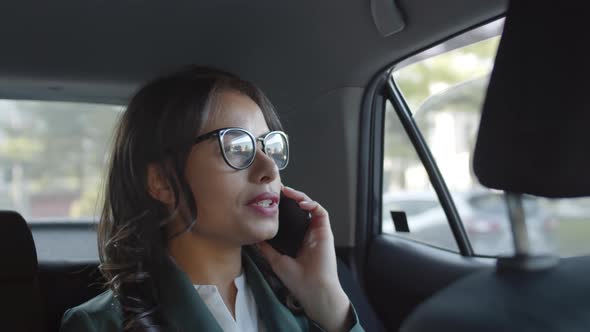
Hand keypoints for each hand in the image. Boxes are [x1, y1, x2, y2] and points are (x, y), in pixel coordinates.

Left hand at [257, 185, 351, 331]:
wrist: (312, 289)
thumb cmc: (297, 279)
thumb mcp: (275, 260)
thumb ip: (266, 248)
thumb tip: (254, 237)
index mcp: (298, 240)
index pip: (291, 218)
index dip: (283, 208)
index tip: (271, 200)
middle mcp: (308, 233)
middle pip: (300, 209)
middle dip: (291, 198)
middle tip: (279, 190)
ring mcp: (317, 232)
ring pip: (310, 206)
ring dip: (300, 197)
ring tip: (288, 192)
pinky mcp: (325, 231)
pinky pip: (321, 212)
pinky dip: (312, 204)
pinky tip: (301, 203)